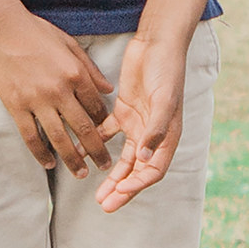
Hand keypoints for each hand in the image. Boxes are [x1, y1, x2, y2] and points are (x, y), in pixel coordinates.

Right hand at [0, 4, 115, 174]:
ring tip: (82, 173)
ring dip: (73, 159)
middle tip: (106, 166)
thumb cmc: (36, 32)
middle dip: (97, 150)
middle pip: (83, 128)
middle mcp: (59, 91)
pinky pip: (31, 136)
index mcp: (75, 74)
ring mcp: (37, 101)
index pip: (96, 106)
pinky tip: (49, 163)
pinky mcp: (16, 107)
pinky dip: (40, 153)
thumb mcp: (69, 44)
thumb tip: (108, 90)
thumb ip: (90, 69)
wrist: (0, 29)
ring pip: (59, 138)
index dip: (104, 123)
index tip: (108, 134)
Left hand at [98, 27, 188, 212]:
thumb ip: (156, 128)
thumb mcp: (164, 99)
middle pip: (136, 169)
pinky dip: (95, 144)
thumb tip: (145, 156)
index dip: (137, 185)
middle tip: (104, 205)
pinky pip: (106, 134)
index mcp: (168, 136)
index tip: (119, 195)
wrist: (156, 42)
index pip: (153, 170)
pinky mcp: (122, 111)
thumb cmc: (166, 70)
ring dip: (111, 175)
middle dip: (121, 188)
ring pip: (122, 157)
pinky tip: (80, 153)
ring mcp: (137, 123)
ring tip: (96, 192)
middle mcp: (153, 134)